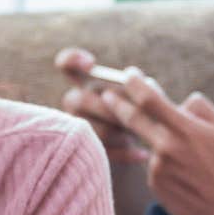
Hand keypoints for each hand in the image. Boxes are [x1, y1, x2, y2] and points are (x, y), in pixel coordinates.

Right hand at [54, 47, 149, 164]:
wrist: (143, 148)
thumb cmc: (142, 115)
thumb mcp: (142, 99)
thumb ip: (141, 89)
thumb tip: (146, 86)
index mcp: (86, 83)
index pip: (67, 65)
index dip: (72, 60)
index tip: (91, 65)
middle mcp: (75, 102)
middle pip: (81, 100)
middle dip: (111, 108)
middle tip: (136, 115)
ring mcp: (75, 128)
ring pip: (95, 129)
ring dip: (122, 133)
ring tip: (142, 136)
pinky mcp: (85, 153)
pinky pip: (103, 152)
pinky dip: (127, 153)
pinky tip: (143, 155)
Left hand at [100, 72, 213, 214]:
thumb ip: (200, 108)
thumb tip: (179, 102)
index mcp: (184, 128)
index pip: (150, 99)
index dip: (135, 84)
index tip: (128, 74)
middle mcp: (166, 147)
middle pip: (132, 119)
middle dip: (117, 104)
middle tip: (106, 95)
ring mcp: (158, 168)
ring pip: (152, 146)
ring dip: (162, 146)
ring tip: (190, 161)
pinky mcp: (155, 185)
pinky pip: (155, 168)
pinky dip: (166, 167)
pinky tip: (186, 178)